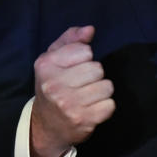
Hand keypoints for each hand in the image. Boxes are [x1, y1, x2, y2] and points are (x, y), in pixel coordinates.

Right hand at [29, 25, 114, 156]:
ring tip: (87, 97)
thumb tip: (90, 30)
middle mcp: (54, 85)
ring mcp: (68, 104)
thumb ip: (71, 39)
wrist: (46, 126)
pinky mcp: (82, 120)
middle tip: (82, 85)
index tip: (74, 68)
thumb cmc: (54, 85)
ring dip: (101, 91)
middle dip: (94, 76)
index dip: (85, 58)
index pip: (85, 51)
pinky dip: (105, 107)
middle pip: (98, 69)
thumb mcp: (54, 59)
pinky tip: (91, 109)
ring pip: (107, 86)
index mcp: (46, 65)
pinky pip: (110, 105)